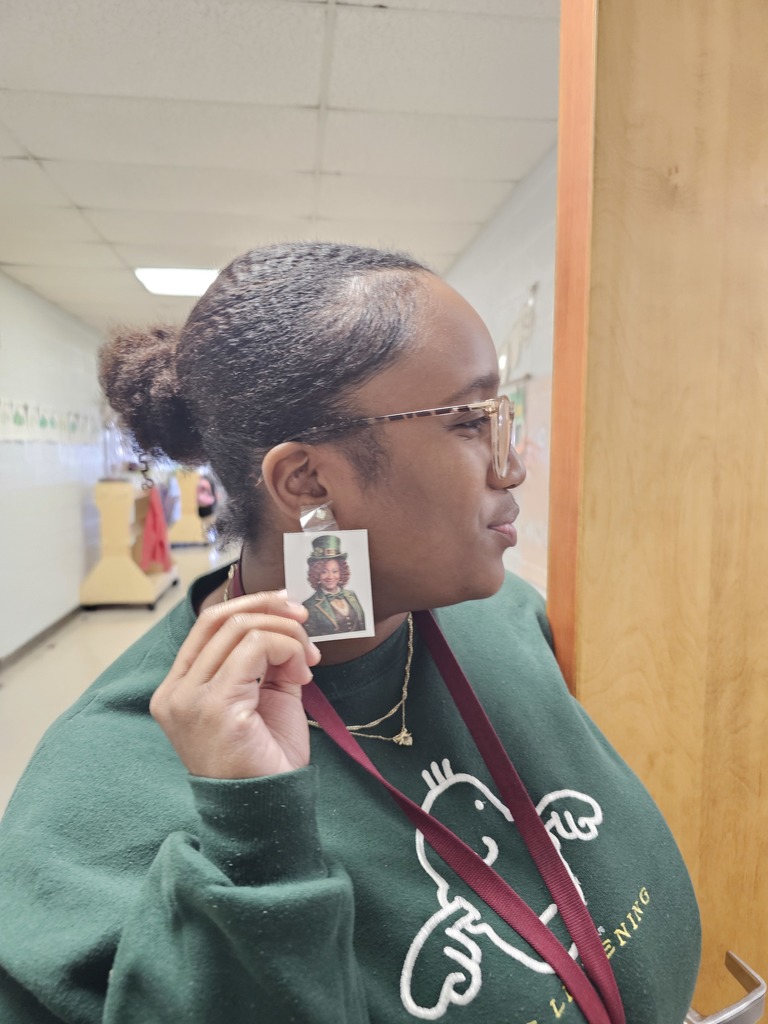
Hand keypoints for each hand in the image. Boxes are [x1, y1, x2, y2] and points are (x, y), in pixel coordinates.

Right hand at [150, 591, 321, 779]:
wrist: (268, 810)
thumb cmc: (265, 759)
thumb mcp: (263, 695)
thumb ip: (264, 658)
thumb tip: (285, 622)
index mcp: (179, 687)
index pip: (208, 623)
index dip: (251, 604)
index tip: (289, 607)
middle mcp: (174, 691)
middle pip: (221, 618)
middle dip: (271, 610)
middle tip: (306, 622)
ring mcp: (189, 699)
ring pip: (240, 629)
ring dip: (287, 635)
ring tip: (308, 664)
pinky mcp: (215, 706)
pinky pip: (254, 648)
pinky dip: (286, 649)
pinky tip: (302, 677)